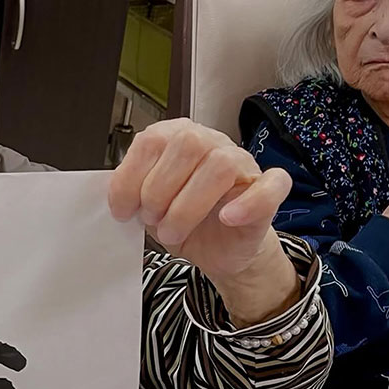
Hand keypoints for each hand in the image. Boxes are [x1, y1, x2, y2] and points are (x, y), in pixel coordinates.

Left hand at [108, 119, 299, 325]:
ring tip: (172, 231)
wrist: (219, 250)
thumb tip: (116, 195)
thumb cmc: (185, 223)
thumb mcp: (149, 207)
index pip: (152, 140)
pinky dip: (248, 203)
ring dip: (188, 206)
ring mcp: (243, 164)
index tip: (122, 210)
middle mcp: (212, 143)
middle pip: (187, 145)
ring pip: (221, 166)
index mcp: (178, 139)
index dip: (131, 178)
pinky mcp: (268, 191)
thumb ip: (133, 192)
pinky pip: (271, 185)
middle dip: (158, 191)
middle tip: (152, 220)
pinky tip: (227, 218)